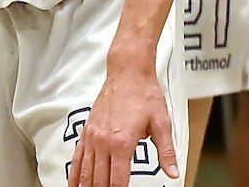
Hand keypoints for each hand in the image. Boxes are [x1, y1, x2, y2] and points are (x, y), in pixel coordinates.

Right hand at [65, 63, 178, 186]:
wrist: (128, 73)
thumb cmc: (145, 94)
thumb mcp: (162, 123)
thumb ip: (167, 151)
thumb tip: (173, 171)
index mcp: (122, 143)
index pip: (118, 181)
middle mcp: (103, 142)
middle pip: (100, 180)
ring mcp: (92, 138)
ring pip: (86, 173)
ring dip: (89, 186)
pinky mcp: (87, 132)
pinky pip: (77, 159)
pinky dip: (75, 175)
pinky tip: (75, 185)